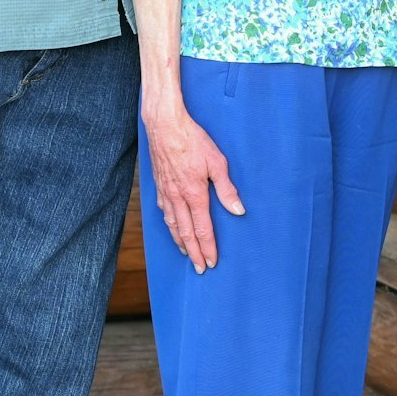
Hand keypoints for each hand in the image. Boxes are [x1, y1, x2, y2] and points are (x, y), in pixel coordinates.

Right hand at [142, 100, 243, 272]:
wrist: (165, 126)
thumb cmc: (193, 140)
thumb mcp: (217, 162)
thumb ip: (227, 188)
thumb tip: (238, 210)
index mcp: (194, 194)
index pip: (203, 229)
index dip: (208, 247)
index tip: (213, 262)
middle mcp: (177, 198)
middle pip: (186, 233)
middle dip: (194, 253)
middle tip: (200, 269)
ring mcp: (166, 193)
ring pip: (172, 225)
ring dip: (180, 243)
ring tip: (187, 255)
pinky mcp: (159, 186)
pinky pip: (164, 213)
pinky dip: (169, 226)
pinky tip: (172, 229)